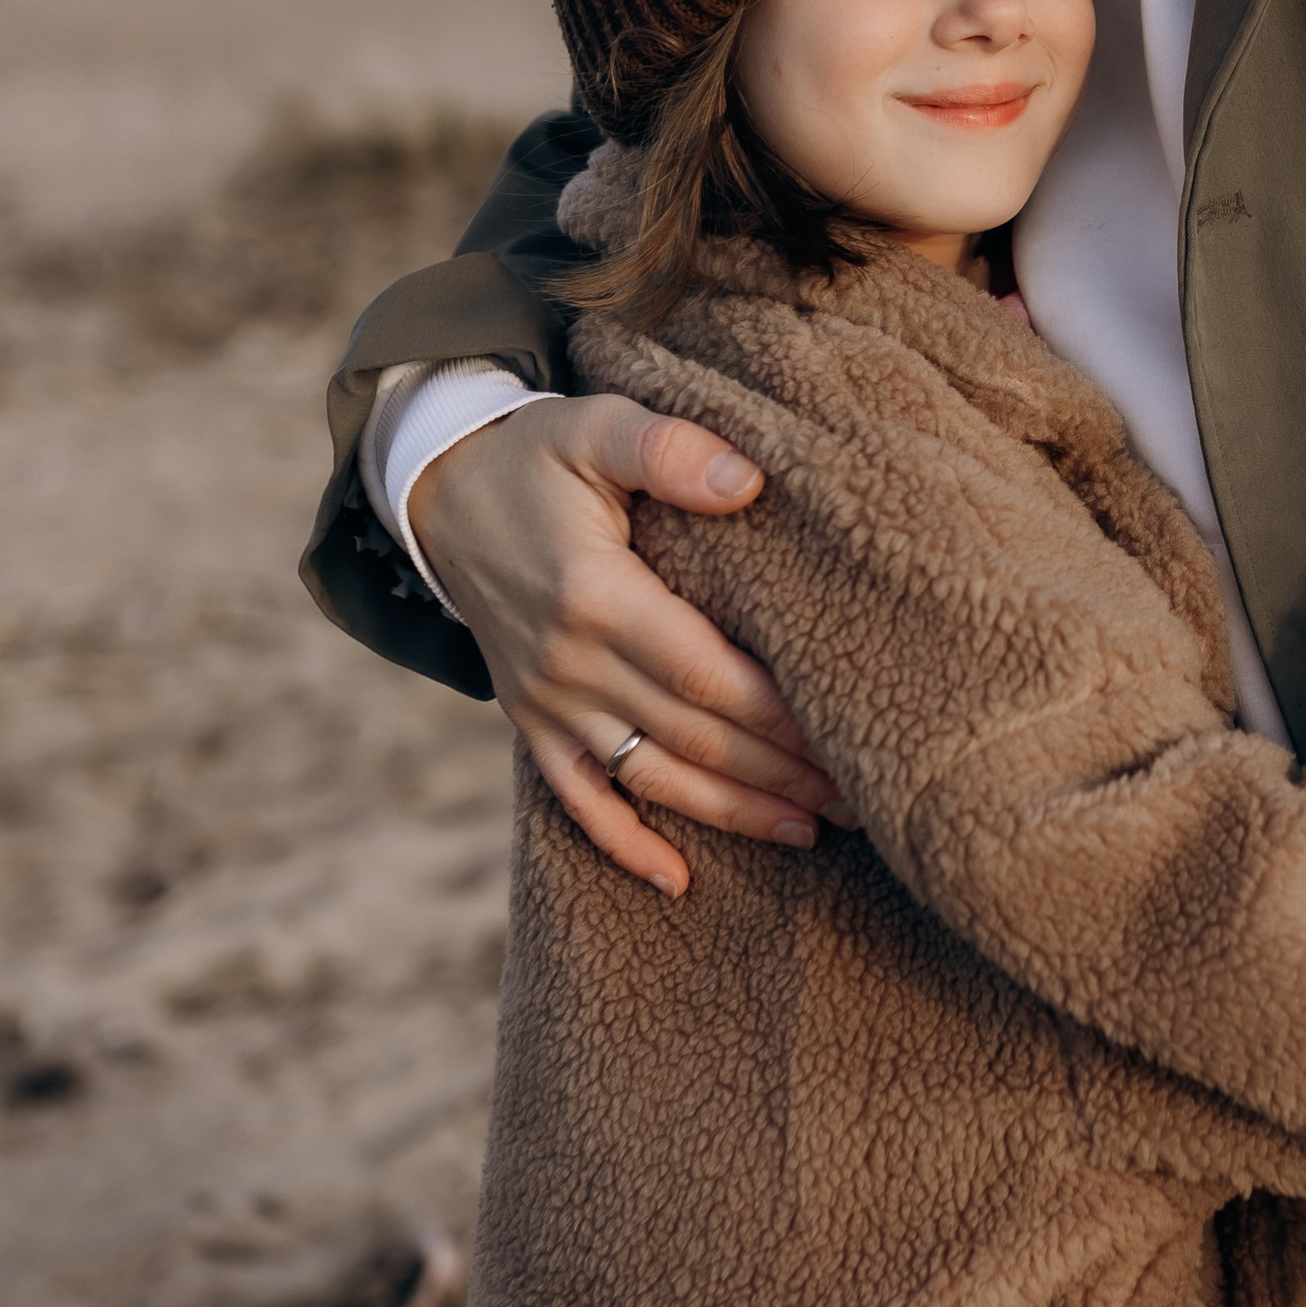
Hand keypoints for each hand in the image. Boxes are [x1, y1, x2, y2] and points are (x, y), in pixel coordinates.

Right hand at [408, 394, 840, 896]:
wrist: (440, 492)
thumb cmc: (538, 454)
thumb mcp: (596, 425)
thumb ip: (669, 449)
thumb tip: (747, 481)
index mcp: (594, 596)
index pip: (707, 673)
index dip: (779, 714)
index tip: (851, 733)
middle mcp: (568, 663)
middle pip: (693, 735)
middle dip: (780, 773)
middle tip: (865, 797)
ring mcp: (546, 702)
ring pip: (652, 776)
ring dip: (731, 812)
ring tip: (812, 830)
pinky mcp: (531, 721)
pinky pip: (578, 799)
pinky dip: (625, 843)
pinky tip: (679, 881)